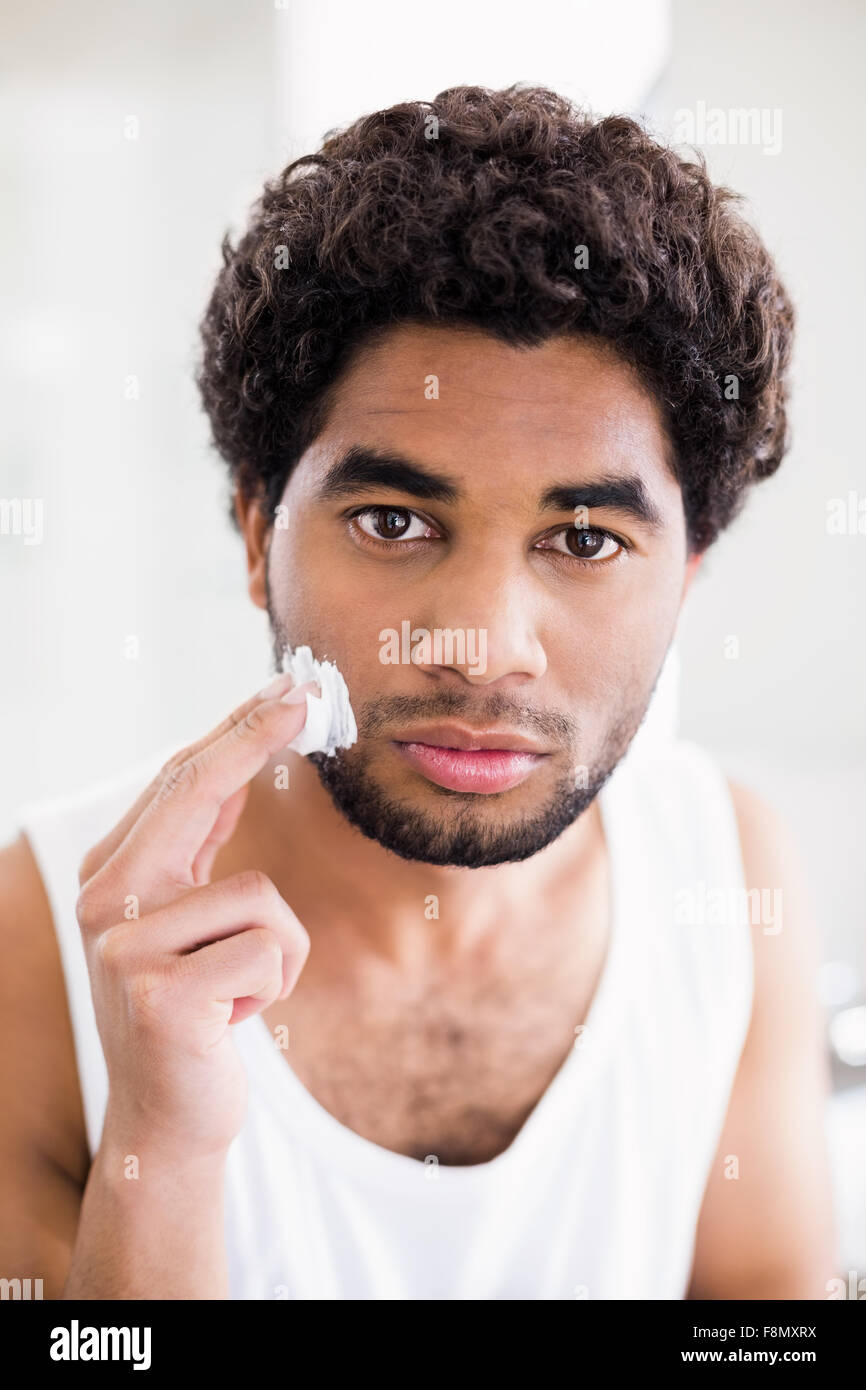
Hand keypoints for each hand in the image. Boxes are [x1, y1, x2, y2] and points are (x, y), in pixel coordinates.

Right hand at [75, 672, 318, 1163]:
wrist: (167, 1120)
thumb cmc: (194, 1012)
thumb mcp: (191, 922)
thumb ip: (197, 850)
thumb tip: (231, 765)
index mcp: (112, 877)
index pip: (178, 784)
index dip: (235, 732)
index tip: (284, 689)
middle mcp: (106, 902)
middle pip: (195, 793)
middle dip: (255, 736)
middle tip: (305, 692)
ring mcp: (127, 948)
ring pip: (261, 897)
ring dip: (276, 951)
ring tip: (235, 991)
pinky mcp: (164, 995)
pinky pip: (269, 951)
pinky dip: (274, 985)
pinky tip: (232, 1018)